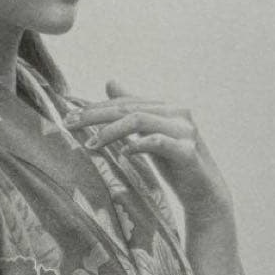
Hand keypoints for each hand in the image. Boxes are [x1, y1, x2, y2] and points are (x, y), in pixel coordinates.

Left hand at [64, 79, 233, 230]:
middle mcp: (178, 113)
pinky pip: (158, 142)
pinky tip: (123, 154)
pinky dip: (138, 146)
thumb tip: (111, 82)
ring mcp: (185, 131)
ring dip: (111, 131)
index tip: (69, 117)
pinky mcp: (188, 151)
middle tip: (70, 124)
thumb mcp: (149, 134)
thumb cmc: (175, 163)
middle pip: (128, 108)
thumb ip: (132, 110)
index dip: (95, 108)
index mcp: (166, 107)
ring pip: (140, 120)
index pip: (124, 102)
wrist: (204, 192)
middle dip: (95, 116)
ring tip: (91, 145)